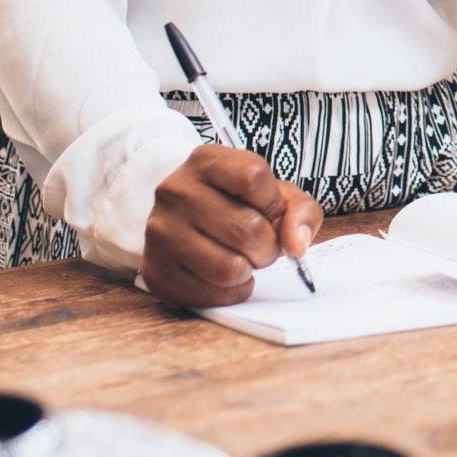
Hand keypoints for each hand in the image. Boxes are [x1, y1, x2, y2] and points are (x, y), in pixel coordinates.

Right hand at [141, 144, 321, 307]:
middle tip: (261, 244)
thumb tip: (296, 245)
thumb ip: (300, 211)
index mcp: (206, 161)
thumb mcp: (274, 193)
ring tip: (242, 258)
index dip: (273, 203)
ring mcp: (160, 232)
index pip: (254, 178)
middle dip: (268, 246)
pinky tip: (224, 276)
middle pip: (247, 230)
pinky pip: (213, 295)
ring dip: (249, 270)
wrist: (185, 222)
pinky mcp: (156, 271)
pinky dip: (230, 292)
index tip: (270, 211)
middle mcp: (175, 191)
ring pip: (231, 268)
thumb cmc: (237, 205)